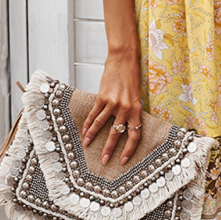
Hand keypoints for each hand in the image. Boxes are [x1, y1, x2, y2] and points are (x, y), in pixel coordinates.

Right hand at [81, 51, 141, 165]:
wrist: (123, 59)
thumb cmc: (131, 75)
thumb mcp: (136, 95)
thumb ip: (130, 110)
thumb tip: (125, 126)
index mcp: (136, 109)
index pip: (135, 135)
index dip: (129, 149)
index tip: (123, 160)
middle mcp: (125, 108)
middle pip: (117, 133)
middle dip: (109, 149)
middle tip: (103, 161)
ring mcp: (113, 102)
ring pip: (101, 125)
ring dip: (93, 136)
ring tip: (86, 145)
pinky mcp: (102, 96)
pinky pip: (94, 113)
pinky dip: (88, 123)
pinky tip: (84, 130)